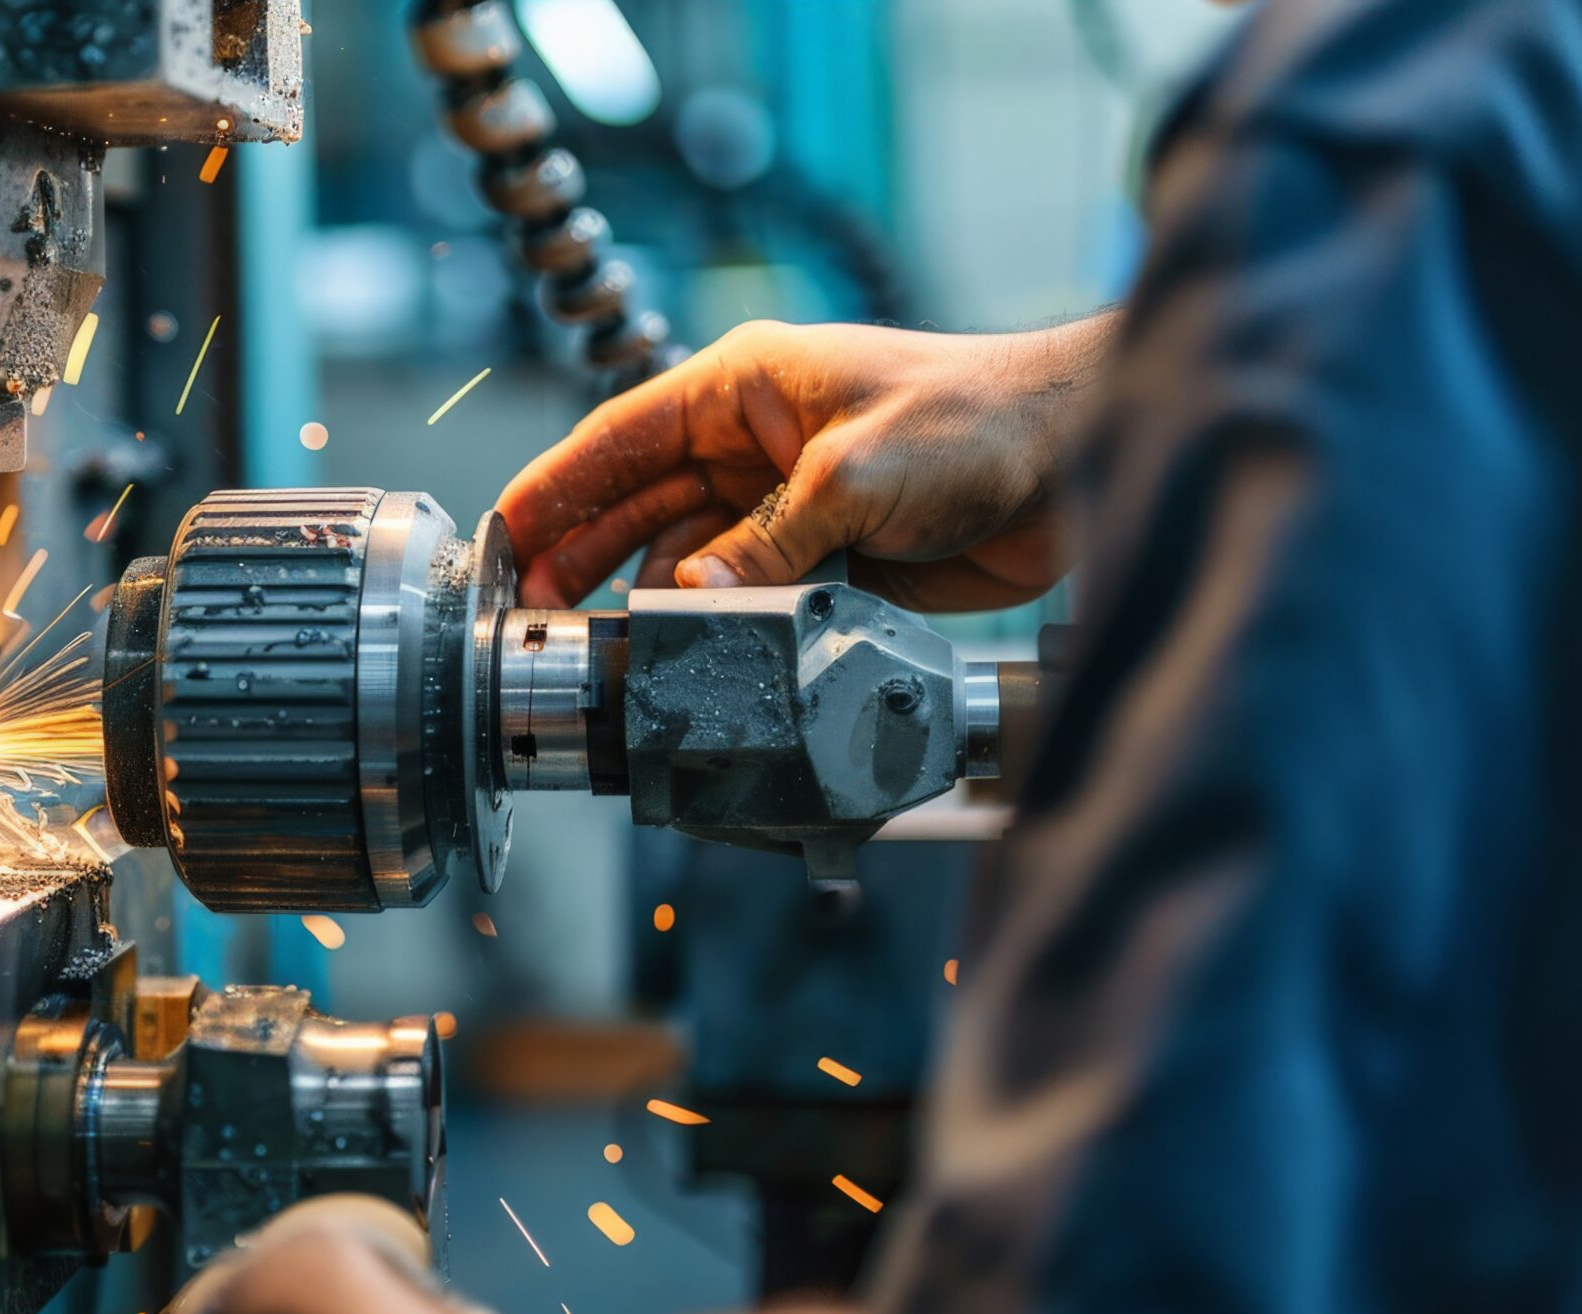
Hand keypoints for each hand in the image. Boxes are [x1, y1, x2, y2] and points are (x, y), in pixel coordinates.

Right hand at [496, 315, 1112, 610]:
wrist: (1079, 459)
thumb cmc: (978, 419)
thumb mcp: (853, 473)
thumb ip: (765, 543)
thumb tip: (689, 600)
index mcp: (742, 388)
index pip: (619, 438)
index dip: (555, 489)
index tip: (502, 536)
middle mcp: (753, 444)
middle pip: (640, 507)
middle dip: (587, 560)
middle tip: (537, 618)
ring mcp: (787, 504)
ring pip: (691, 563)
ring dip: (659, 605)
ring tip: (617, 652)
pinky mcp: (827, 559)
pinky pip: (751, 599)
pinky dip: (724, 629)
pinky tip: (696, 658)